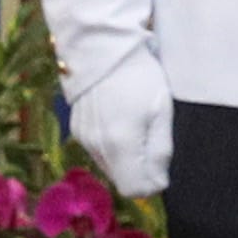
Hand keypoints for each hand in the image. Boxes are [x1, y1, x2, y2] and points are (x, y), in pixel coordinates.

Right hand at [65, 58, 172, 201]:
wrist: (101, 47)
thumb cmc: (138, 76)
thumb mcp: (161, 111)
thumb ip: (159, 151)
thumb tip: (158, 182)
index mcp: (120, 146)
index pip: (135, 189)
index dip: (152, 182)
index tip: (161, 163)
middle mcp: (97, 148)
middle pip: (121, 179)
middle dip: (138, 169)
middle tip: (151, 137)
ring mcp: (83, 139)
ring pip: (109, 165)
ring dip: (124, 157)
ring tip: (135, 125)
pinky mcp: (76, 129)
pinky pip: (97, 150)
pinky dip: (110, 144)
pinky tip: (117, 119)